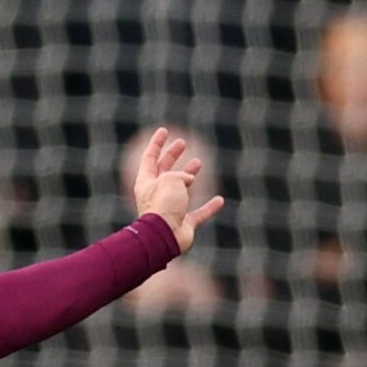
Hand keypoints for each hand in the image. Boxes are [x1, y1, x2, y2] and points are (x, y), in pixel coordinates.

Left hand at [129, 129, 224, 253]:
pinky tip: (219, 200)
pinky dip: (208, 207)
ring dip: (188, 175)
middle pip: (163, 171)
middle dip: (172, 155)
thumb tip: (188, 179)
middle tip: (182, 143)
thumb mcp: (170, 179)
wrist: (165, 237)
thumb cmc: (164, 205)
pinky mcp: (183, 224)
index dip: (156, 143)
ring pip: (180, 189)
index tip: (164, 130)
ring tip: (198, 162)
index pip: (149, 158)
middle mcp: (156, 195)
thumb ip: (179, 174)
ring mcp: (170, 209)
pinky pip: (198, 213)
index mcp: (147, 183)